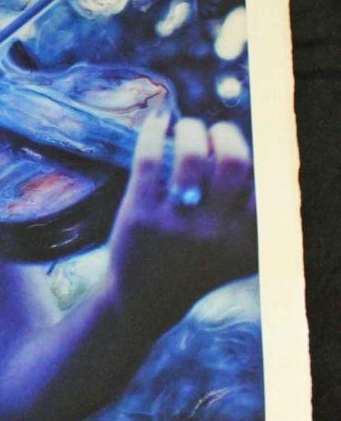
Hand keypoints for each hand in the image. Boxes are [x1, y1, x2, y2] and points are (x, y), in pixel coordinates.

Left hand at [108, 111, 256, 331]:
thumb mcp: (240, 250)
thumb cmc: (197, 264)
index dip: (263, 155)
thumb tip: (279, 162)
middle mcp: (216, 232)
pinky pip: (148, 158)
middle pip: (234, 159)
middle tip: (215, 133)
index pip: (269, 183)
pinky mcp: (140, 213)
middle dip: (226, 133)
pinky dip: (153, 130)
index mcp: (248, 239)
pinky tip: (157, 121)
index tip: (247, 149)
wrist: (145, 299)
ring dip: (189, 128)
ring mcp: (176, 222)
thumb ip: (260, 217)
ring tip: (185, 128)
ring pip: (190, 153)